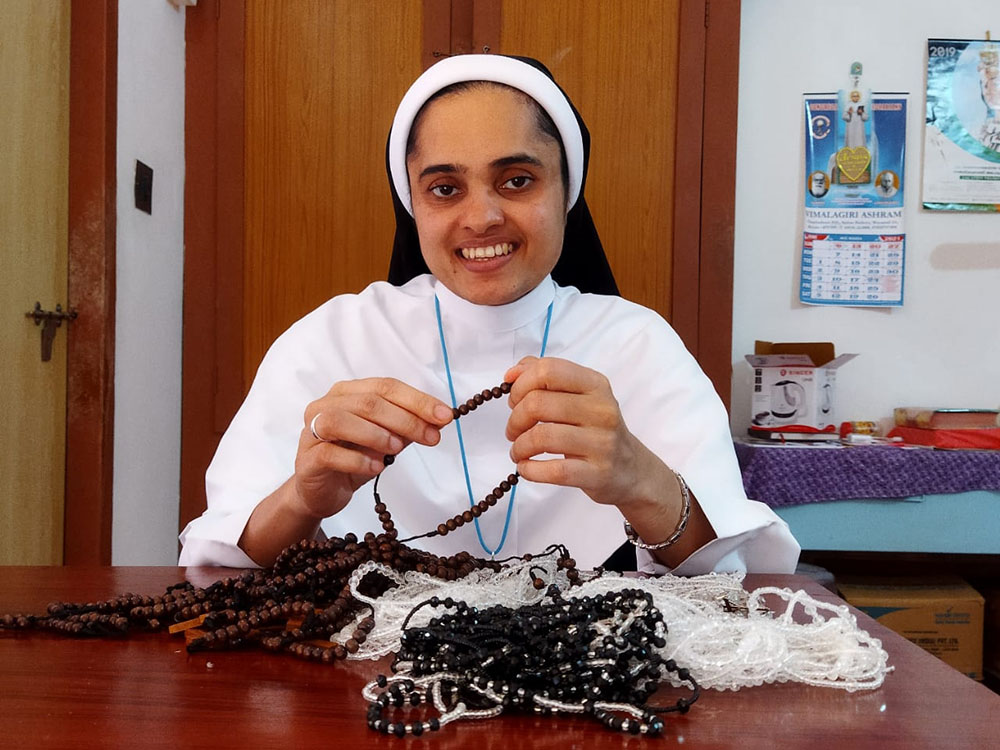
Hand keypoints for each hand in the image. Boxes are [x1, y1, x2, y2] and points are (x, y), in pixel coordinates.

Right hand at [292, 378, 452, 519]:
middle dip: (406, 419)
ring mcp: (313, 430)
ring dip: (376, 433)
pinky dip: (358, 459)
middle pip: (368, 402)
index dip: (418, 400)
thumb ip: (408, 426)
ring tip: (397, 449)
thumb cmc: (355, 457)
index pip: (386, 387)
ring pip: (342, 420)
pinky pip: (330, 453)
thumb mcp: (387, 440)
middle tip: (431, 437)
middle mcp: (327, 404)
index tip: (445, 416)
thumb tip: (440, 419)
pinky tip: (377, 467)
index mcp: (348, 392)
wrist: (324, 491)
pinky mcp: (308, 458)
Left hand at [503, 357, 667, 509]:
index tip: (514, 400)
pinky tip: (526, 467)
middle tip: (513, 430)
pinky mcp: (597, 473)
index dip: (521, 384)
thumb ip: (546, 377)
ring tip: (518, 451)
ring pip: (542, 437)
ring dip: (519, 446)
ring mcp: (602, 443)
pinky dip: (530, 469)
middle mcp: (601, 410)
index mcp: (595, 384)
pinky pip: (553, 471)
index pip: (549, 370)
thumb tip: (512, 373)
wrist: (631, 469)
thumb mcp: (580, 395)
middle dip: (515, 419)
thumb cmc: (596, 429)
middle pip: (538, 404)